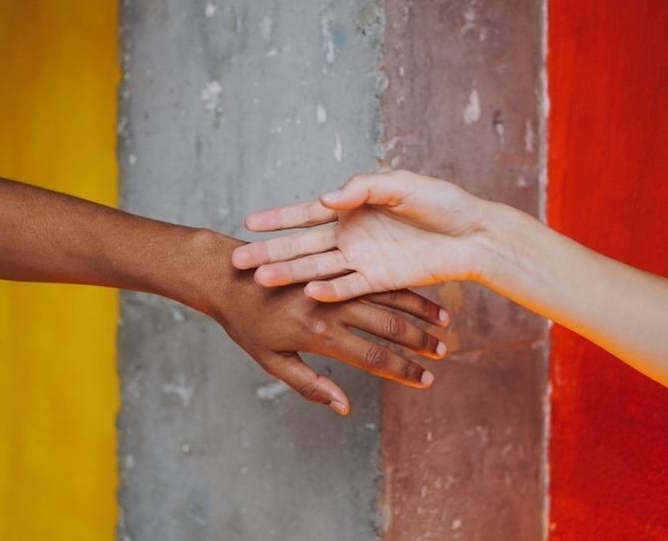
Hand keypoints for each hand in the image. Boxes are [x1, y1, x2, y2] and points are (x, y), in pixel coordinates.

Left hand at [184, 231, 450, 414]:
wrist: (223, 273)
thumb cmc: (244, 323)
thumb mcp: (271, 361)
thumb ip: (310, 384)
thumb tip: (345, 406)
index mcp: (319, 335)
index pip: (373, 357)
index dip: (403, 372)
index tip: (427, 382)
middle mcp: (331, 307)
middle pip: (389, 326)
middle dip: (420, 343)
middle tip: (443, 353)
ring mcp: (334, 281)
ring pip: (388, 296)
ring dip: (420, 311)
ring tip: (445, 324)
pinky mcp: (331, 262)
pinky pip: (371, 273)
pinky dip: (399, 285)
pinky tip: (420, 292)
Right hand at [231, 170, 489, 300]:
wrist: (473, 232)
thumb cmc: (439, 202)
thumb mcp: (399, 184)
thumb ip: (362, 188)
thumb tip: (328, 198)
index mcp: (351, 209)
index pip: (305, 213)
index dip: (278, 218)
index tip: (247, 223)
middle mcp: (351, 237)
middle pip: (303, 247)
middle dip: (270, 253)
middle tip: (236, 261)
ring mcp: (363, 261)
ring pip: (318, 270)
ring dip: (291, 275)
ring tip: (260, 280)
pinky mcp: (379, 280)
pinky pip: (349, 287)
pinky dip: (330, 291)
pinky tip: (307, 294)